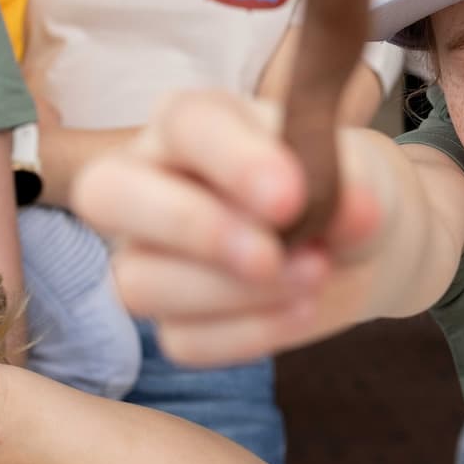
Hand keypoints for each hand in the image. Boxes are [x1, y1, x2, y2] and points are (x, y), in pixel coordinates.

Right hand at [73, 91, 382, 366]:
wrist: (357, 243)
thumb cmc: (340, 184)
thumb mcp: (354, 171)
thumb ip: (346, 184)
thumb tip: (353, 213)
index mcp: (192, 123)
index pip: (183, 124)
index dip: (231, 161)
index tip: (290, 196)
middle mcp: (149, 181)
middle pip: (106, 195)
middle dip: (193, 228)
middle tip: (271, 252)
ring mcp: (147, 255)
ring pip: (140, 282)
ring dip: (232, 292)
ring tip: (313, 273)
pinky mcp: (172, 319)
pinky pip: (183, 341)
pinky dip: (249, 333)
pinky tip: (301, 309)